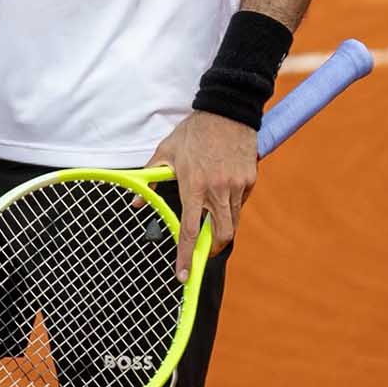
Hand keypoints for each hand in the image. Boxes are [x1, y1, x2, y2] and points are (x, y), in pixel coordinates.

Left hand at [147, 111, 257, 280]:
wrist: (226, 111)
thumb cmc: (192, 133)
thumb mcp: (165, 152)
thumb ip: (150, 179)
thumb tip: (137, 202)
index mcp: (193, 185)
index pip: (188, 230)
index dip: (185, 256)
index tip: (183, 275)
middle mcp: (217, 190)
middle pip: (221, 235)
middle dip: (211, 249)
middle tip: (202, 250)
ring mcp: (237, 186)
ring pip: (232, 221)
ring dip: (221, 226)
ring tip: (210, 214)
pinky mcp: (250, 180)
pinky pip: (241, 203)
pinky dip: (231, 206)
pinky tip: (222, 192)